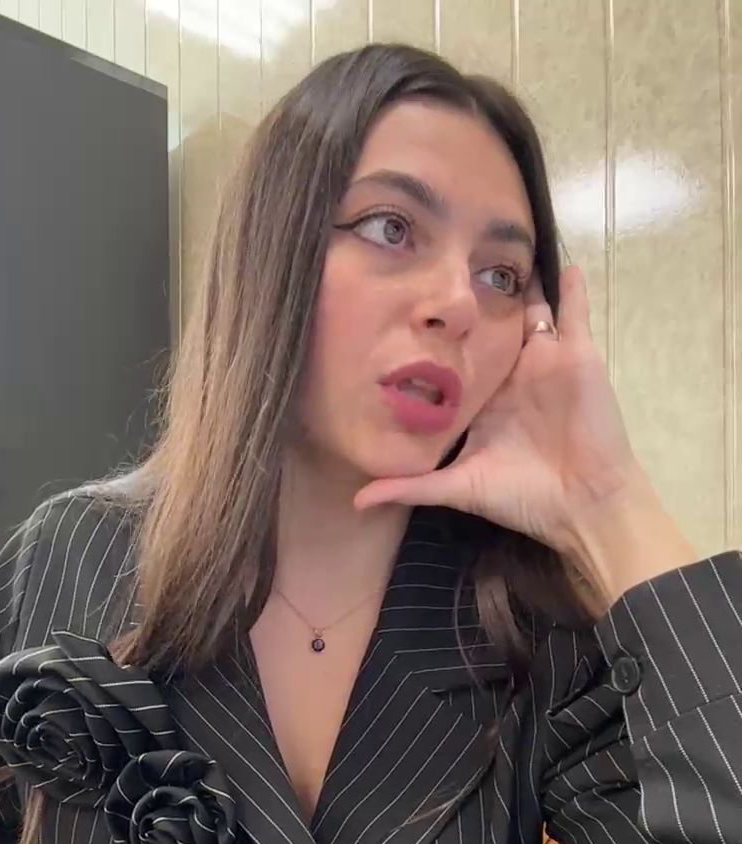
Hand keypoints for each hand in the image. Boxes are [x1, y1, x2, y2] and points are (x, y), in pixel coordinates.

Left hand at [353, 265, 648, 558]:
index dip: (437, 336)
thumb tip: (357, 500)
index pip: (456, 358)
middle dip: (473, 297)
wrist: (583, 505)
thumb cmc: (524, 497)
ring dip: (516, 281)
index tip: (405, 306)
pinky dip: (570, 287)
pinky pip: (573, 312)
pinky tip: (561, 259)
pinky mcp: (576, 355)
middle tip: (446, 258)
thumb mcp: (459, 488)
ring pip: (528, 310)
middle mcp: (512, 376)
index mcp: (485, 401)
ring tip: (497, 242)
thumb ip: (410, 487)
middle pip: (490, 326)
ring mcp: (545, 362)